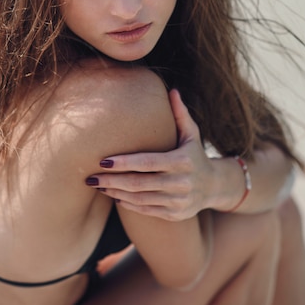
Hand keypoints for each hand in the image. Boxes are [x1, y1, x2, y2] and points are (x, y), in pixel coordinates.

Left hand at [85, 89, 215, 220]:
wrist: (215, 186)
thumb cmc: (195, 154)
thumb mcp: (191, 133)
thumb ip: (180, 113)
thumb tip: (173, 90)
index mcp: (183, 161)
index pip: (148, 162)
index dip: (124, 163)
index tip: (103, 161)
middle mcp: (181, 183)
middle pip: (139, 183)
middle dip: (112, 180)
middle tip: (90, 177)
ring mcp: (178, 201)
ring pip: (140, 199)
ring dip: (116, 192)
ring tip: (97, 186)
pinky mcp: (175, 214)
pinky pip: (146, 210)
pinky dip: (128, 204)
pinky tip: (114, 196)